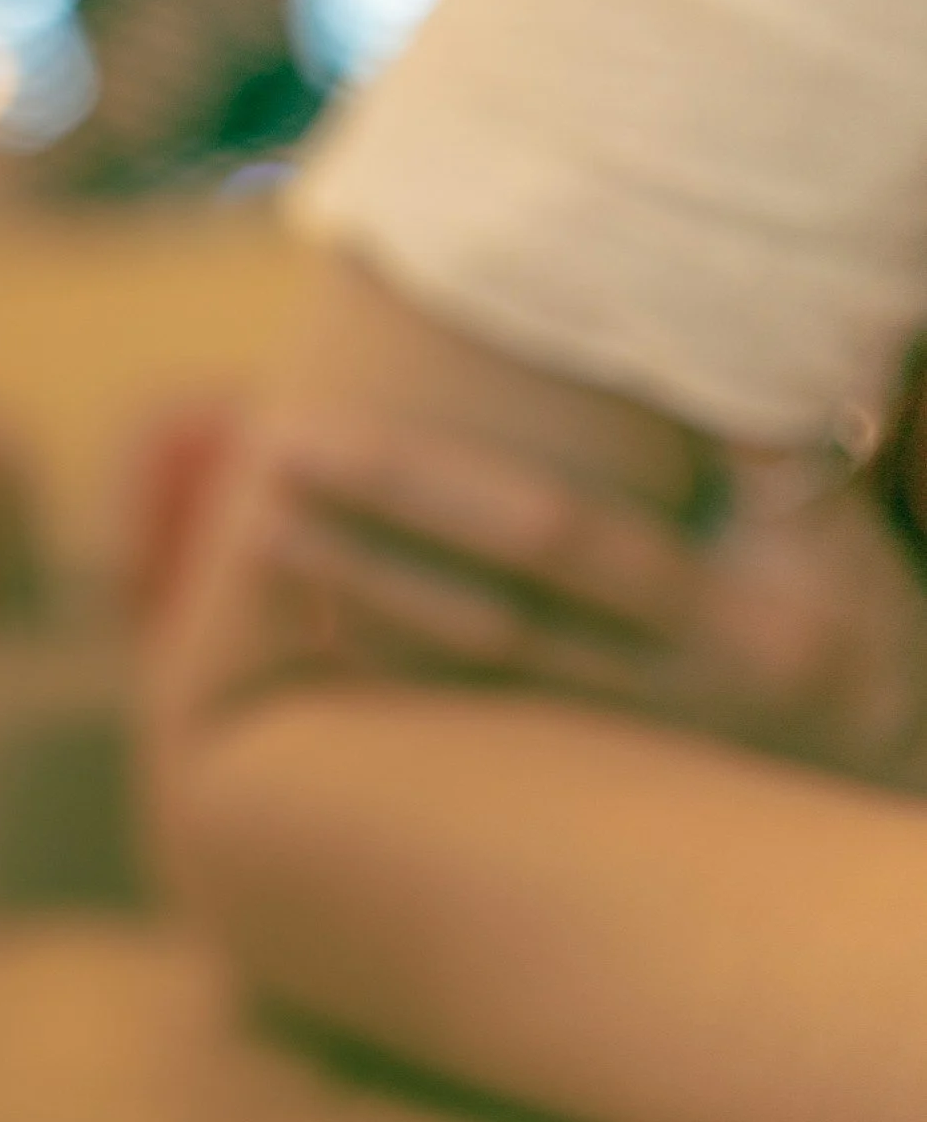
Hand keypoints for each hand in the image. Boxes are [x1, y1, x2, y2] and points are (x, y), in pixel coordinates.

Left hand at [269, 425, 926, 790]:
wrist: (894, 782)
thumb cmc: (876, 632)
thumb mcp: (846, 541)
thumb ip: (771, 445)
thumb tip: (688, 338)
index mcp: (727, 620)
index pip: (552, 541)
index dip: (430, 491)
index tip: (335, 440)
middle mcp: (662, 691)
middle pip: (479, 609)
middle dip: (366, 538)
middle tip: (268, 466)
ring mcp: (621, 745)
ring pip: (462, 668)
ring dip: (359, 597)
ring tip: (259, 535)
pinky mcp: (591, 771)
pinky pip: (471, 710)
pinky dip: (394, 662)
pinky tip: (315, 622)